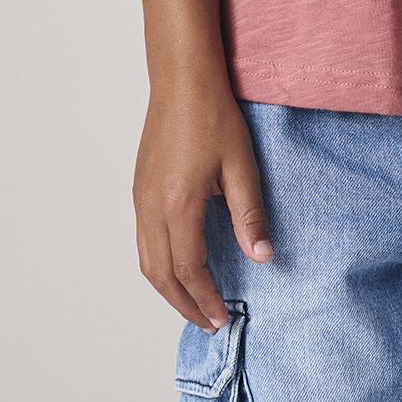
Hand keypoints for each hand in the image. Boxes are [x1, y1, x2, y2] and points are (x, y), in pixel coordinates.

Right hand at [133, 78, 274, 330]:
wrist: (182, 79)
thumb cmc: (213, 115)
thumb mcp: (240, 165)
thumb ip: (249, 214)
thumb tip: (262, 257)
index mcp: (178, 204)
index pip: (190, 269)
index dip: (206, 298)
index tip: (223, 317)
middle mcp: (151, 206)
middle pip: (161, 275)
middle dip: (184, 304)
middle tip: (209, 322)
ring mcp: (140, 197)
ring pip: (146, 260)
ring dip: (168, 288)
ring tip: (194, 302)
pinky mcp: (139, 188)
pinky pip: (143, 240)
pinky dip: (159, 264)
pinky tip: (179, 265)